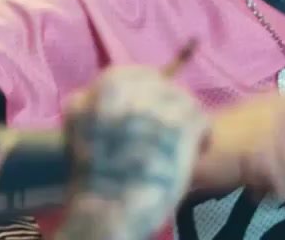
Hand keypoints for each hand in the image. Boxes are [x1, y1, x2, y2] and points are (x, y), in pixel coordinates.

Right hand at [58, 49, 207, 239]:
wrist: (108, 209)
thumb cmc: (95, 173)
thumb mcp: (82, 124)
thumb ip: (98, 101)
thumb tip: (126, 87)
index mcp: (103, 88)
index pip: (139, 75)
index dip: (150, 92)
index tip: (154, 109)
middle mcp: (130, 91)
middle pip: (164, 86)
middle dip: (169, 107)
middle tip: (169, 131)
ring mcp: (156, 107)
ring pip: (184, 100)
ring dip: (185, 121)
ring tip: (180, 143)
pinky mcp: (179, 126)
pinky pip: (200, 118)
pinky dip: (202, 134)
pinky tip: (195, 148)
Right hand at [193, 92, 284, 200]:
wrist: (189, 145)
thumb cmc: (224, 138)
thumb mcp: (272, 132)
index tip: (278, 160)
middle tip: (262, 169)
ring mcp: (283, 132)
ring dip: (281, 185)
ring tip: (255, 175)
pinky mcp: (271, 153)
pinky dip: (269, 192)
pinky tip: (251, 182)